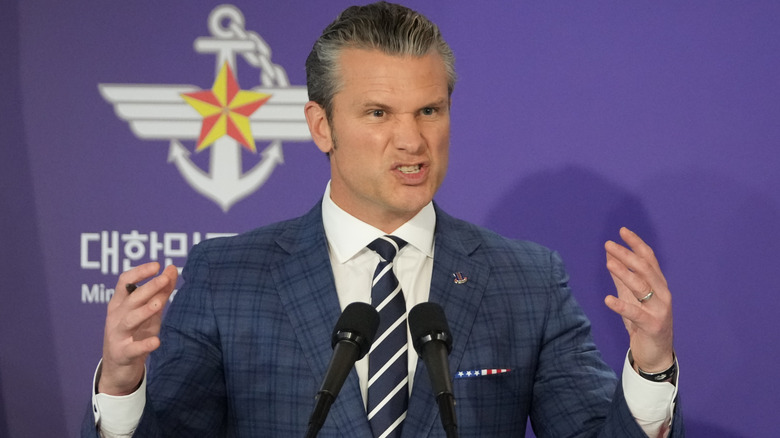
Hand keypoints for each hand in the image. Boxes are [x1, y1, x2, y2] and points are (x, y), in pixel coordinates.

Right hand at [98, 262, 177, 394]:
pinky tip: (156, 342)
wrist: (118, 369)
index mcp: (120, 303)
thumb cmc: (135, 333)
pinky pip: (132, 349)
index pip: (125, 282)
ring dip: (144, 311)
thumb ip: (161, 291)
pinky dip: (144, 345)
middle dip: (148, 288)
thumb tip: (172, 268)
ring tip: (159, 304)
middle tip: (165, 278)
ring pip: (129, 320)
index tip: (157, 265)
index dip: (140, 272)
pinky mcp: (122, 354)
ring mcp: (117, 335)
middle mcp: (116, 317)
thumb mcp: (149, 311)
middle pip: (131, 299)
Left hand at [604, 228, 673, 372]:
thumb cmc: (643, 323)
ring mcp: (660, 309)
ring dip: (624, 273)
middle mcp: (662, 294)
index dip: (636, 244)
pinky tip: (608, 299)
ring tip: (609, 262)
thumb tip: (610, 257)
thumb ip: (622, 278)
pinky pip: (636, 313)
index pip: (649, 259)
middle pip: (645, 269)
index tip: (622, 231)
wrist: (655, 354)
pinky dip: (621, 305)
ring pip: (642, 287)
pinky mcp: (653, 325)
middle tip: (609, 244)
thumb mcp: (631, 297)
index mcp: (658, 285)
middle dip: (627, 255)